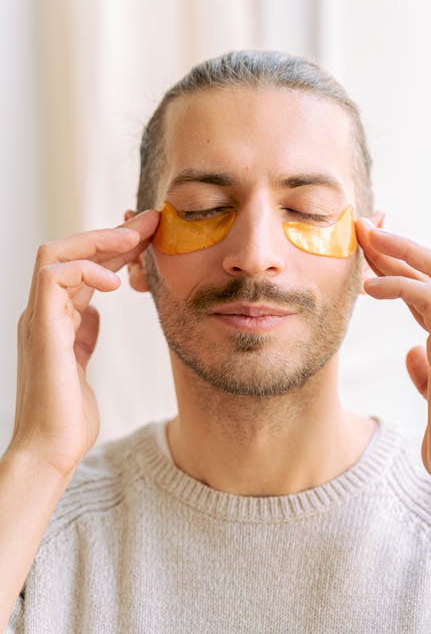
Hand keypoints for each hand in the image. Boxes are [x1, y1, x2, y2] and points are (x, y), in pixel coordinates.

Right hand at [9, 210, 158, 476]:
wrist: (51, 449)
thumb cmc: (68, 413)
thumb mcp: (83, 361)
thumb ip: (84, 334)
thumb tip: (93, 313)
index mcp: (55, 316)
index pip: (81, 265)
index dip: (114, 247)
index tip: (148, 235)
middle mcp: (44, 311)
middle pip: (68, 250)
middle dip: (110, 233)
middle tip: (150, 222)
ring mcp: (38, 318)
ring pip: (56, 254)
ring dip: (98, 240)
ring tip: (135, 238)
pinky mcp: (41, 329)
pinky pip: (53, 279)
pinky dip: (84, 271)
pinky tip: (113, 282)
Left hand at [356, 218, 430, 501]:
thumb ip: (427, 372)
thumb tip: (412, 352)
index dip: (402, 267)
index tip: (371, 252)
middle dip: (401, 246)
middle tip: (365, 229)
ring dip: (401, 251)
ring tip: (366, 240)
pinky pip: (430, 299)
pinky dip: (400, 285)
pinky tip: (371, 288)